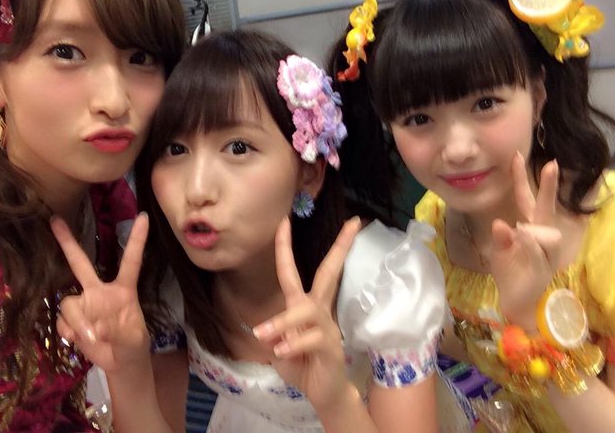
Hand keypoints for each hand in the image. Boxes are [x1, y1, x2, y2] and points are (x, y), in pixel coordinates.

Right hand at [51, 212, 150, 373]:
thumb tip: (98, 329)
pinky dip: (70, 332)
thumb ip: (118, 332)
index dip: (137, 239)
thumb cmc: (133, 345)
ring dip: (78, 322)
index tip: (143, 216)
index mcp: (124, 289)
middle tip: (55, 220)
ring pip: (69, 302)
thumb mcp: (134, 340)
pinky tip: (79, 340)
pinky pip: (62, 320)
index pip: (131, 260)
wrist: (120, 363)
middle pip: (81, 263)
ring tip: (91, 337)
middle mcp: (100, 291)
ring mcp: (84, 304)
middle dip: (67, 242)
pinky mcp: (71, 320)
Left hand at [253, 216, 360, 412]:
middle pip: (329, 273)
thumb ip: (276, 333)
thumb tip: (269, 331)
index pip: (294, 271)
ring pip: (308, 310)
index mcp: (304, 305)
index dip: (287, 246)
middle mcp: (318, 310)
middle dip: (339, 248)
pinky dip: (294, 343)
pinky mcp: (331, 347)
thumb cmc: (301, 363)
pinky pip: (312, 338)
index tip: (285, 220)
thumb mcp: (281, 346)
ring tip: (262, 334)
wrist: (324, 393)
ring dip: (283, 321)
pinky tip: (281, 352)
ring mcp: (327, 327)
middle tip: (351, 224)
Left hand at [490, 152, 560, 329]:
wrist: (516, 300)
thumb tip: (501, 223)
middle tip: (552, 164)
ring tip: (519, 237)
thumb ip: (502, 237)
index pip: (527, 199)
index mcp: (530, 228)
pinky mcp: (543, 266)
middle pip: (546, 208)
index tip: (517, 155)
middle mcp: (541, 236)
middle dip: (549, 186)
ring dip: (529, 232)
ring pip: (543, 232)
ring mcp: (546, 251)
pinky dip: (528, 243)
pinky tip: (522, 238)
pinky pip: (537, 249)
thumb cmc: (510, 272)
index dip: (521, 178)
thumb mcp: (499, 251)